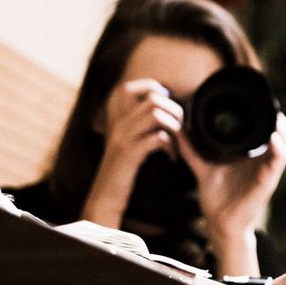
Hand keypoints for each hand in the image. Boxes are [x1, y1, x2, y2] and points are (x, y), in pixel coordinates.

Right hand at [83, 79, 183, 228]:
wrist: (105, 197)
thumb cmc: (122, 168)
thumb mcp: (126, 141)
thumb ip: (137, 123)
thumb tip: (163, 104)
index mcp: (116, 119)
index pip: (128, 88)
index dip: (151, 88)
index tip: (165, 103)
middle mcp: (117, 124)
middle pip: (151, 98)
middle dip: (174, 109)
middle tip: (180, 126)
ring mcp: (122, 138)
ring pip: (155, 114)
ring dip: (174, 126)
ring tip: (178, 141)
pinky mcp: (129, 154)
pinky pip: (156, 137)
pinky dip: (170, 145)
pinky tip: (171, 157)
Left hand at [180, 112, 285, 274]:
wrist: (220, 223)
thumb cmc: (216, 197)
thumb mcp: (203, 166)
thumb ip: (191, 149)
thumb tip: (175, 130)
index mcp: (252, 153)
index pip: (266, 127)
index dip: (267, 111)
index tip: (258, 97)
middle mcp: (263, 158)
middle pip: (281, 129)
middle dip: (277, 115)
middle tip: (267, 103)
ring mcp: (268, 168)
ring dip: (282, 128)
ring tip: (275, 118)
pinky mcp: (269, 179)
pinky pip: (280, 159)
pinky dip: (278, 147)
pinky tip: (272, 138)